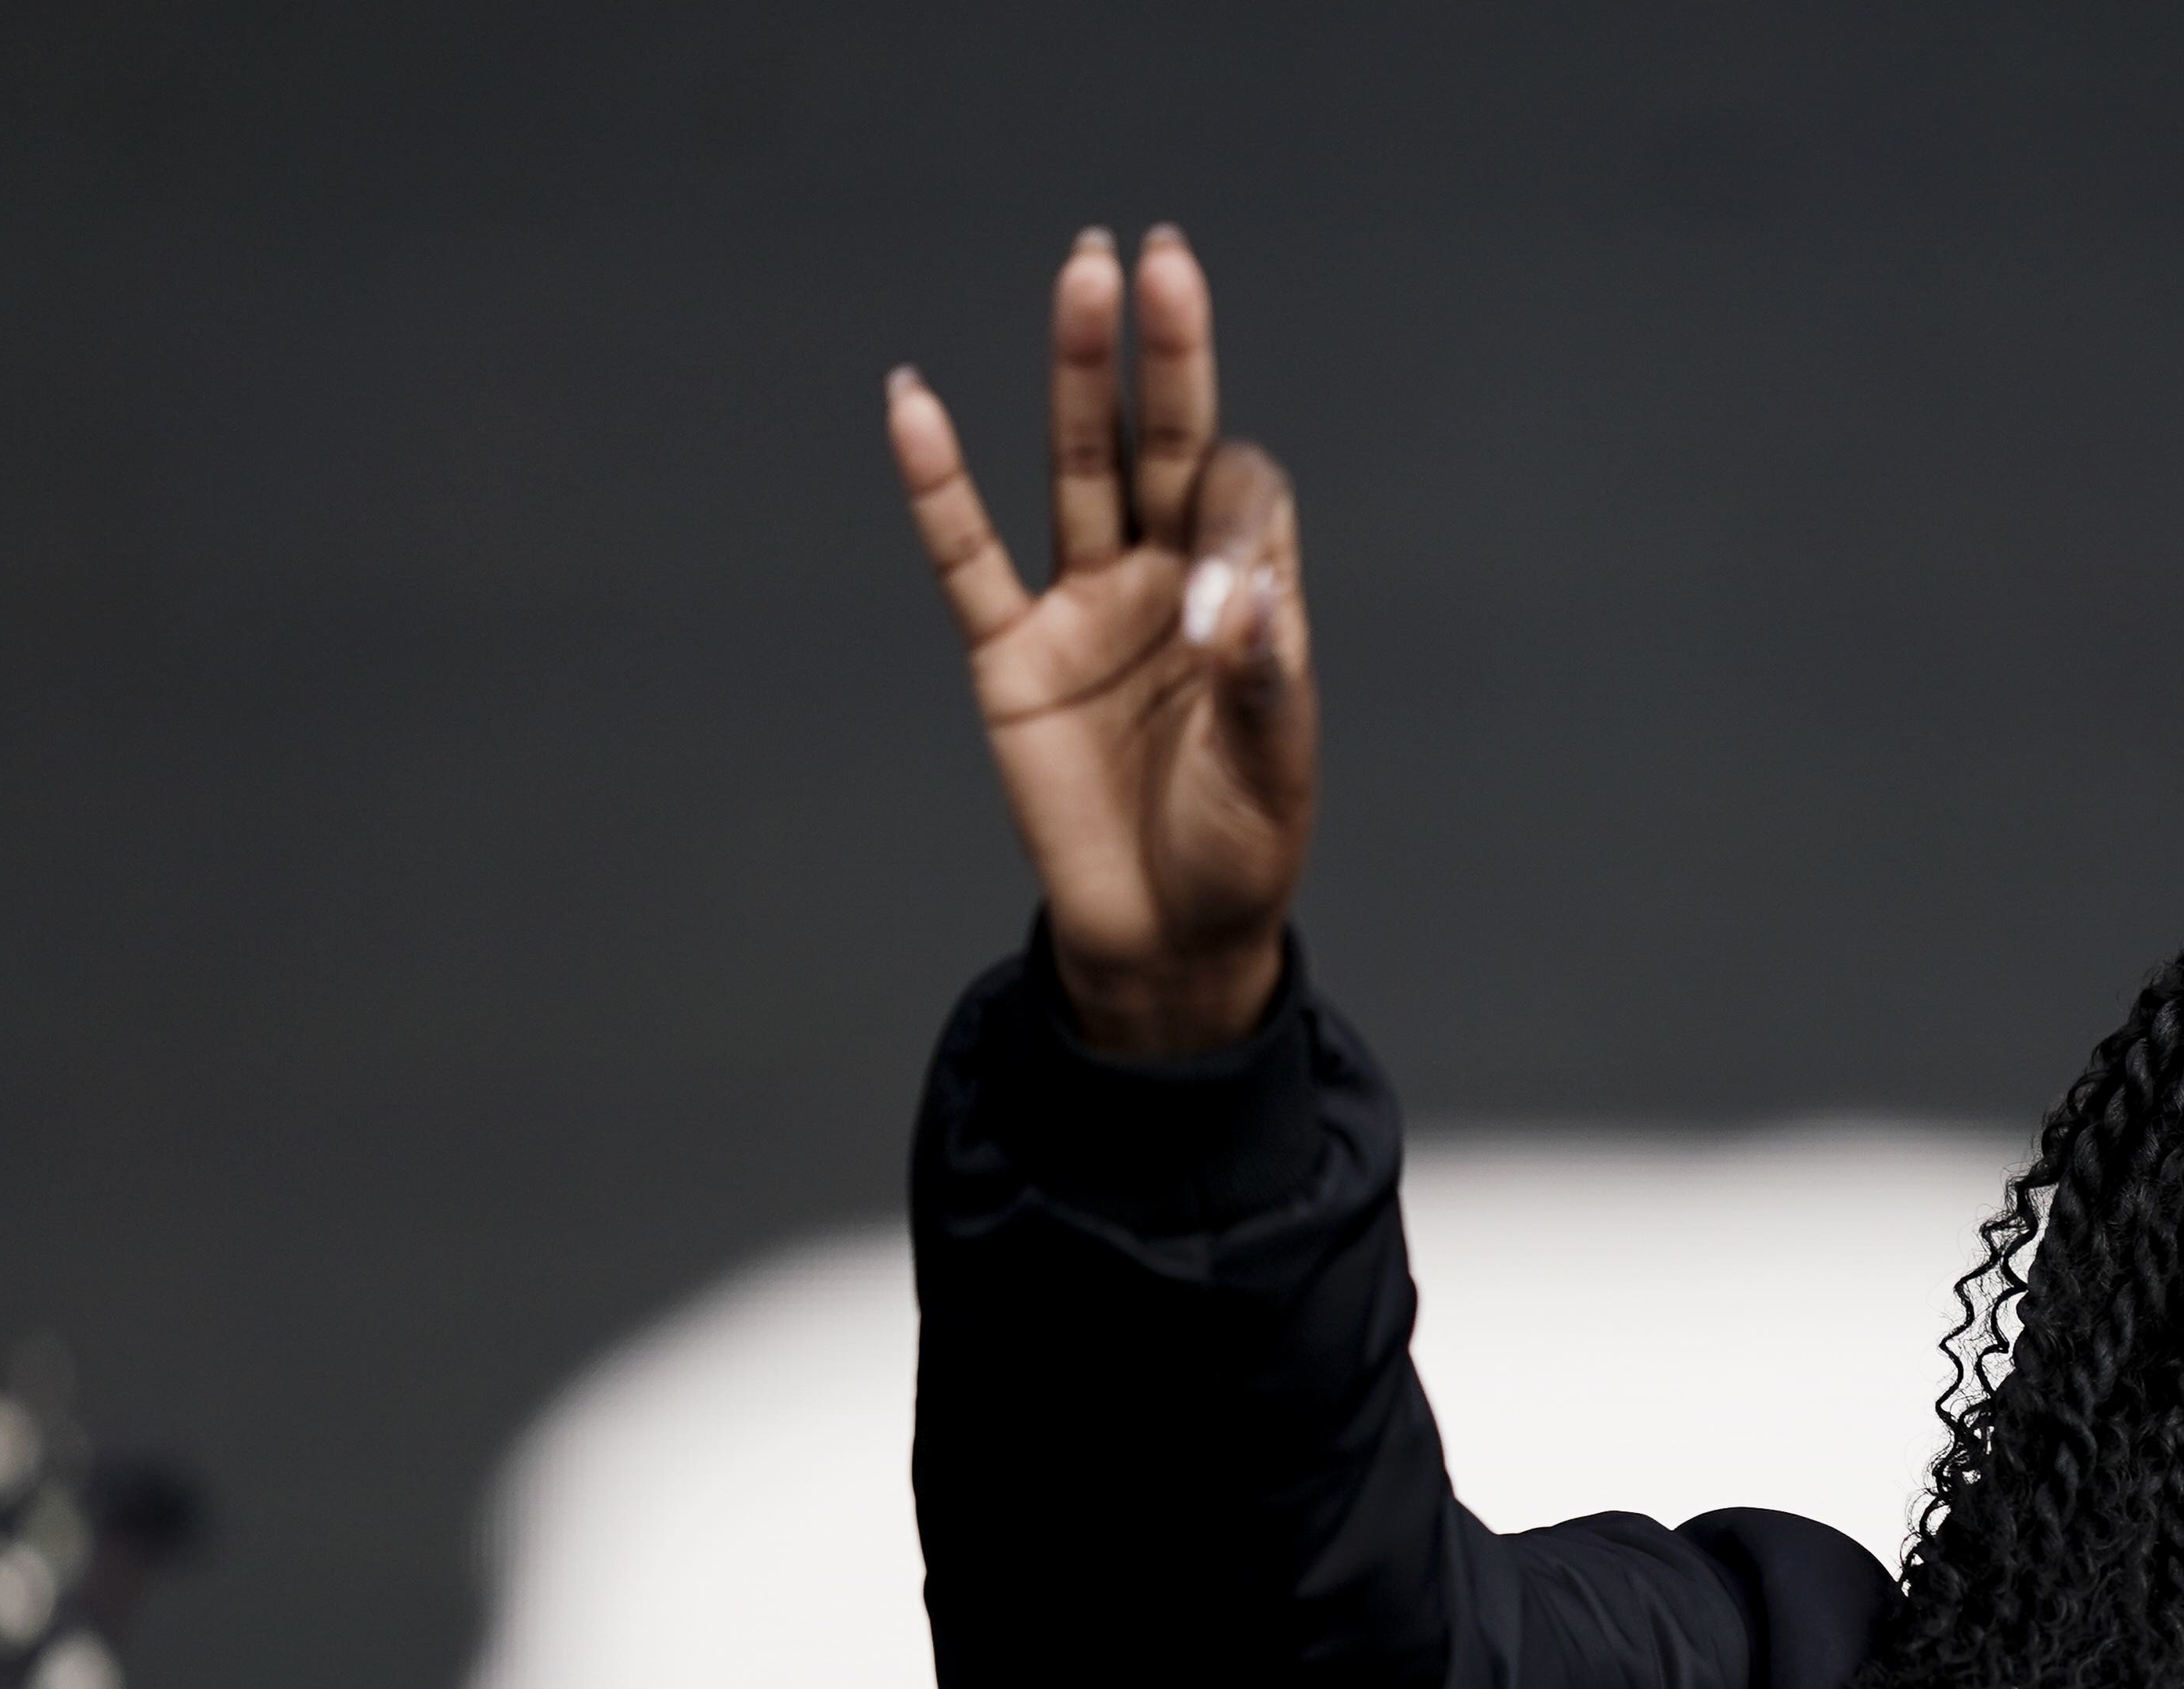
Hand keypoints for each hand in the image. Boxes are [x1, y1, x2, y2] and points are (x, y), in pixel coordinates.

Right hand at [886, 226, 1317, 1057]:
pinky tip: (913, 404)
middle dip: (1162, 357)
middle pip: (1162, 441)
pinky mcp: (1010, 653)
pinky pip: (966, 558)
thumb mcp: (1271, 776)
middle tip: (1158, 259)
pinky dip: (938, 488)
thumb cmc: (1237, 849)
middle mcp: (1162, 579)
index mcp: (1243, 601)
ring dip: (1078, 379)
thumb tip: (1241, 599)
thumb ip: (1262, 685)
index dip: (1233, 524)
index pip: (1241, 498)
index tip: (1218, 608)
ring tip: (1084, 276)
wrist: (1165, 935)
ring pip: (1077, 468)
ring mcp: (1082, 606)